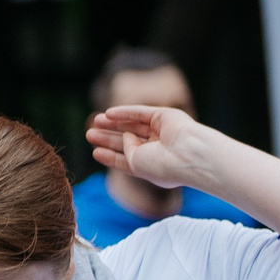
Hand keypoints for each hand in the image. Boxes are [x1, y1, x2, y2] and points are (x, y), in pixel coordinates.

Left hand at [86, 103, 222, 190]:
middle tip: (89, 134)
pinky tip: (108, 113)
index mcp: (153, 165)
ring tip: (94, 122)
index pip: (128, 159)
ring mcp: (164, 132)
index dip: (110, 155)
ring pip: (133, 125)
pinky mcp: (166, 116)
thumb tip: (125, 135)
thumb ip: (127, 150)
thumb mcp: (136, 163)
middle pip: (128, 141)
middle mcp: (160, 148)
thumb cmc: (163, 166)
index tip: (95, 152)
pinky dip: (124, 112)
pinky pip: (141, 112)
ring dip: (113, 124)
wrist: (190, 155)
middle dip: (108, 138)